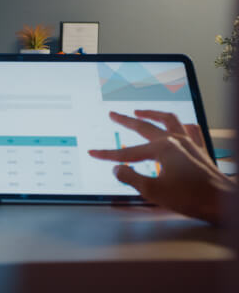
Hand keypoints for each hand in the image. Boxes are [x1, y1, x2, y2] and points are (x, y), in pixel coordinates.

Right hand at [88, 110, 235, 224]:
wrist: (223, 203)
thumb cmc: (191, 198)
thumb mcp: (153, 191)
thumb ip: (131, 178)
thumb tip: (117, 169)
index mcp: (162, 149)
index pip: (128, 153)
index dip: (108, 154)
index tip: (93, 153)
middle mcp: (176, 141)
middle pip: (145, 126)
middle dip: (126, 120)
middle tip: (113, 114)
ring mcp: (190, 143)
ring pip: (169, 120)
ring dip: (152, 114)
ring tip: (140, 112)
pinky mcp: (200, 150)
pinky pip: (191, 130)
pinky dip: (181, 125)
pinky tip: (177, 126)